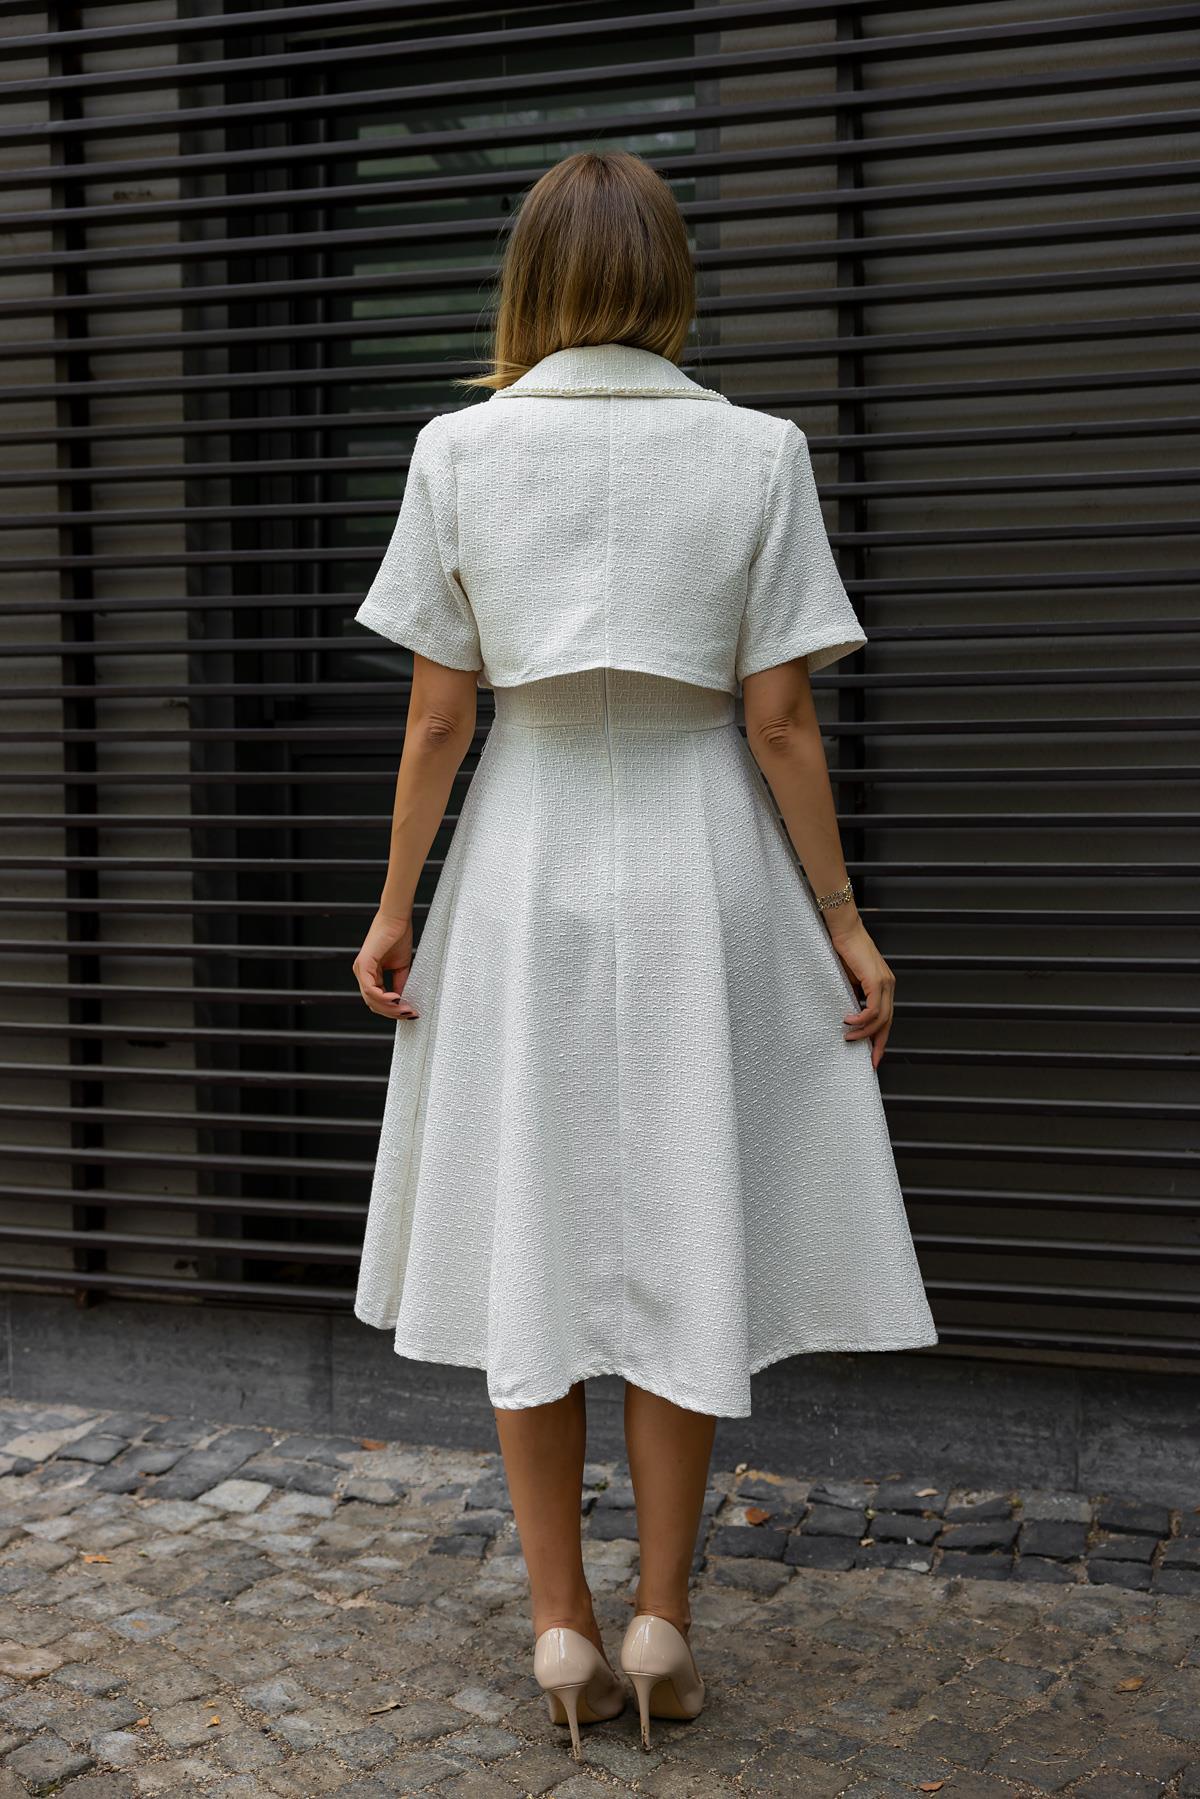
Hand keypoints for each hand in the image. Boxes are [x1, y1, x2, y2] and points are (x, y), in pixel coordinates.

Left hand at [353, 911, 418, 1019]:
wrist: (397, 919)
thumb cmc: (398, 936)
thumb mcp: (400, 967)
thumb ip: (399, 983)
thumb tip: (402, 1001)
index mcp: (370, 974)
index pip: (377, 1000)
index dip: (392, 1009)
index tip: (410, 1012)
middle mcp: (362, 973)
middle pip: (373, 1003)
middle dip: (391, 1012)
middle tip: (409, 1013)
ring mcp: (360, 969)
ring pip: (371, 999)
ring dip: (389, 1007)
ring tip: (404, 1007)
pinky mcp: (363, 964)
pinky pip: (370, 988)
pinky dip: (383, 997)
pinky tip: (396, 998)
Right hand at [827, 918, 894, 1067]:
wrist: (844, 930)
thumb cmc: (843, 951)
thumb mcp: (848, 979)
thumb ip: (852, 996)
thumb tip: (848, 1015)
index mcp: (883, 986)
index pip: (886, 1018)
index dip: (881, 1038)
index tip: (874, 1056)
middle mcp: (888, 986)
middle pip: (888, 1023)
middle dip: (879, 1044)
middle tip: (870, 1061)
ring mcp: (884, 983)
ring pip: (881, 1018)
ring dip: (864, 1032)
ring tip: (848, 1036)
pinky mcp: (876, 981)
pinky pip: (873, 1009)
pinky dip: (861, 1019)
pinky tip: (848, 1020)